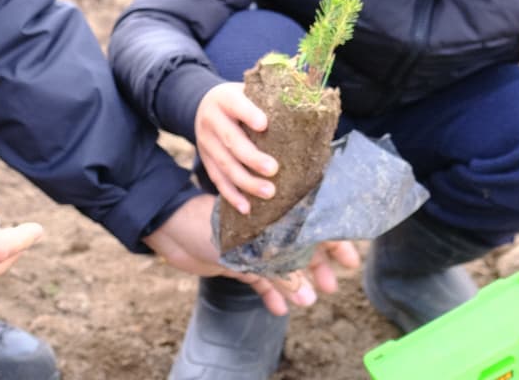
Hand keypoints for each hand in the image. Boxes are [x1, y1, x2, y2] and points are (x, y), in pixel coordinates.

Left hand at [144, 196, 358, 313]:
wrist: (168, 230)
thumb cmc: (204, 224)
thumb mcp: (248, 247)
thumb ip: (278, 271)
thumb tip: (308, 296)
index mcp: (272, 210)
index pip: (310, 222)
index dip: (333, 240)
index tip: (350, 260)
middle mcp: (265, 226)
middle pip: (300, 246)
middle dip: (317, 267)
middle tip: (332, 286)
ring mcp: (251, 245)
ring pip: (282, 264)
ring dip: (297, 282)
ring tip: (311, 301)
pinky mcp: (237, 261)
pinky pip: (259, 279)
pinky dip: (269, 293)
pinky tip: (279, 309)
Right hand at [194, 83, 278, 215]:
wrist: (203, 105)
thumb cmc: (240, 100)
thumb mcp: (248, 91)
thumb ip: (271, 97)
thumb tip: (311, 102)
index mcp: (225, 99)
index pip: (235, 105)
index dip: (248, 114)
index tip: (264, 124)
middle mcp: (212, 120)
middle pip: (230, 140)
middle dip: (251, 157)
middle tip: (273, 169)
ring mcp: (206, 142)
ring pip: (225, 165)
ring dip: (246, 182)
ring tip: (269, 193)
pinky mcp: (206, 160)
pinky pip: (218, 180)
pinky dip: (232, 195)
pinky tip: (246, 208)